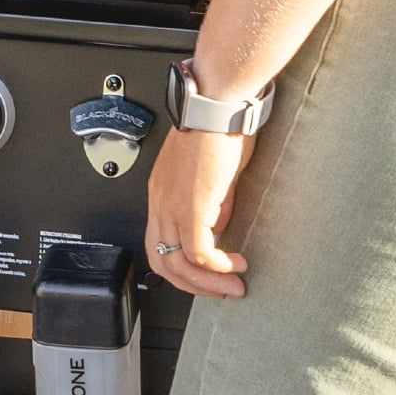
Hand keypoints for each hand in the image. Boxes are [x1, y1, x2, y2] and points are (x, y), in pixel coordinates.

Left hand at [145, 126, 253, 298]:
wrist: (217, 104)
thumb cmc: (217, 125)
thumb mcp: (214, 173)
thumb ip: (214, 202)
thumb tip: (219, 226)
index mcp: (162, 191)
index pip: (160, 243)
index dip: (183, 266)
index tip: (209, 274)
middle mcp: (160, 200)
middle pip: (161, 261)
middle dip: (192, 285)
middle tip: (220, 290)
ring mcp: (171, 203)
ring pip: (178, 262)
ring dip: (208, 282)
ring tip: (234, 286)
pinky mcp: (191, 205)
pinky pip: (198, 251)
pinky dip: (217, 266)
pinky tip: (236, 266)